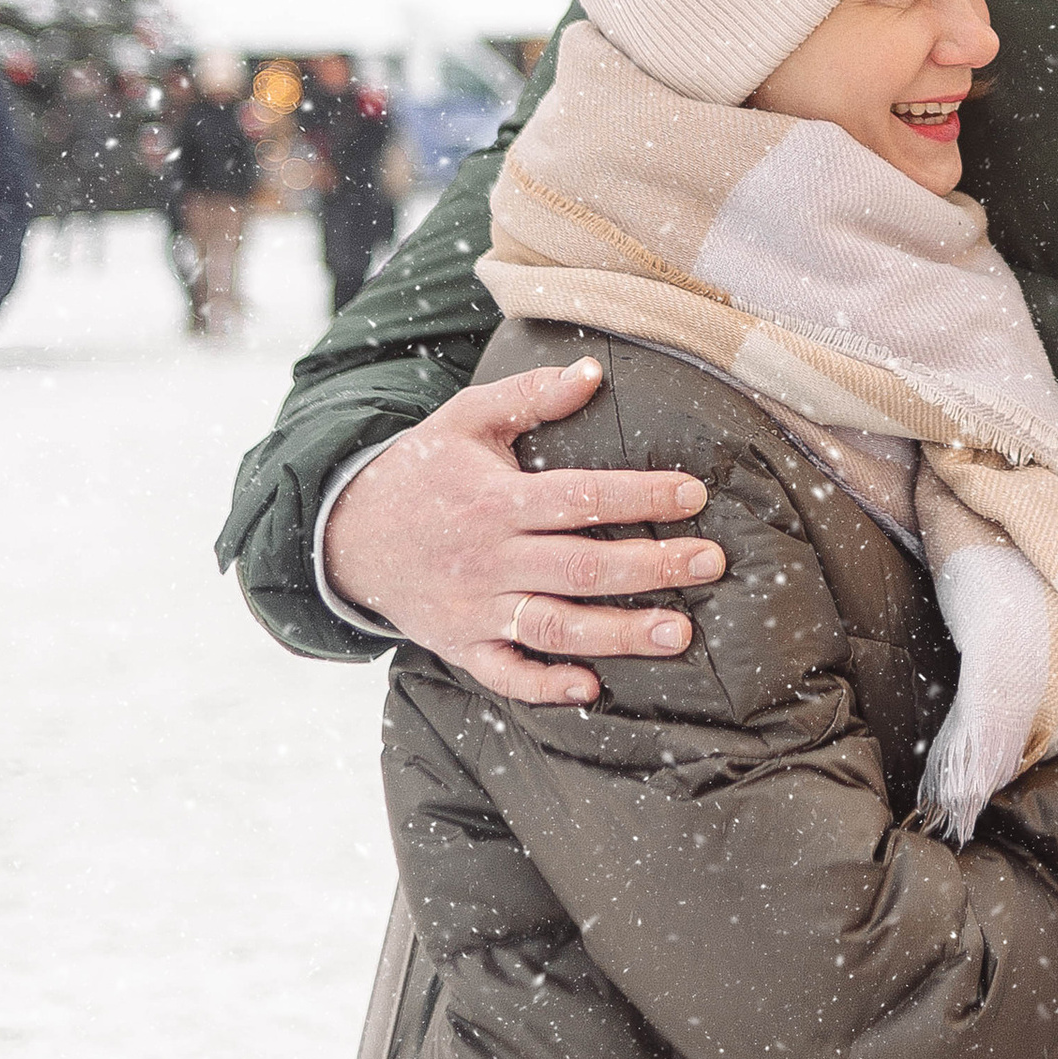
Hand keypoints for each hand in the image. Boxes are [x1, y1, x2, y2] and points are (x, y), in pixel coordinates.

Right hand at [327, 362, 722, 707]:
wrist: (346, 534)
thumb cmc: (421, 469)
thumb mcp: (465, 418)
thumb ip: (529, 395)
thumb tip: (592, 371)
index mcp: (495, 500)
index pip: (578, 498)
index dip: (638, 496)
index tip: (693, 493)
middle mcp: (488, 559)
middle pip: (578, 568)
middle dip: (650, 567)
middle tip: (711, 564)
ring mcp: (474, 609)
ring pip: (554, 627)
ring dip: (618, 634)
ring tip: (679, 633)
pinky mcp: (461, 646)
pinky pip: (505, 674)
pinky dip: (544, 686)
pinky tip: (591, 687)